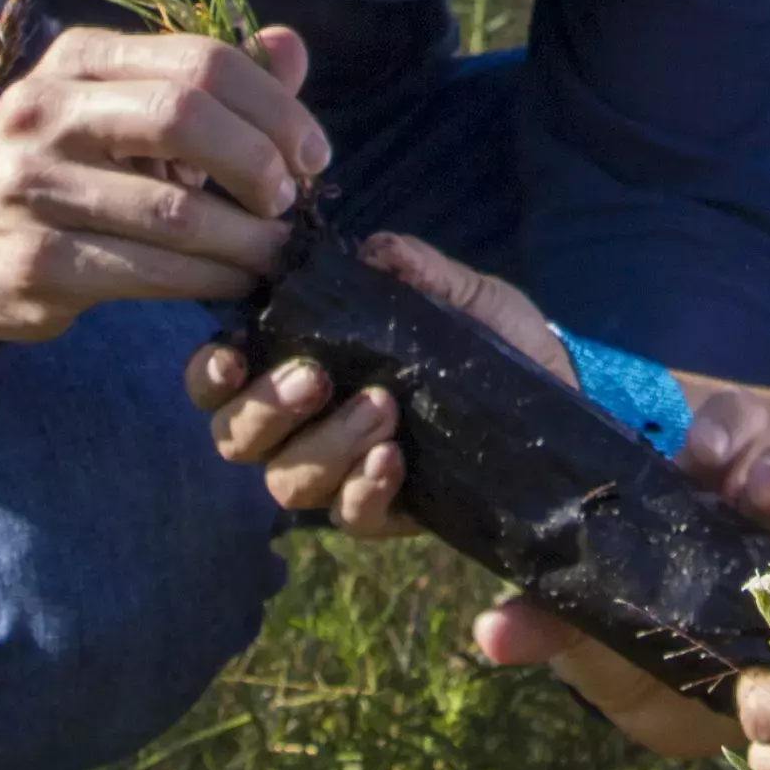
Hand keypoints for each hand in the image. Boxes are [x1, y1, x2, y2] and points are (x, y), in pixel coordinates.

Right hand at [0, 22, 326, 339]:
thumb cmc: (71, 169)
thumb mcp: (128, 110)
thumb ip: (211, 81)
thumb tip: (290, 48)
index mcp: (78, 59)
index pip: (198, 60)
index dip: (274, 107)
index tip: (313, 156)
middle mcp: (43, 110)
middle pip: (182, 117)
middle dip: (258, 163)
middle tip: (291, 203)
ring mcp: (29, 186)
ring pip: (172, 211)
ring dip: (247, 239)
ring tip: (280, 252)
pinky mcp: (32, 260)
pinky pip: (147, 271)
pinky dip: (209, 279)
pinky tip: (236, 282)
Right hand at [183, 230, 565, 533]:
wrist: (561, 395)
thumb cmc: (496, 339)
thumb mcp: (466, 295)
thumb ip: (418, 271)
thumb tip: (374, 252)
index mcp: (304, 363)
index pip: (221, 381)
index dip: (208, 374)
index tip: (233, 355)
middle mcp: (306, 424)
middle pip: (235, 438)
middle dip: (264, 409)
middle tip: (316, 378)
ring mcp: (343, 472)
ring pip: (287, 482)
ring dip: (325, 445)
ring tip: (382, 408)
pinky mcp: (386, 511)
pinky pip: (350, 517)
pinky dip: (364, 488)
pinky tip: (394, 458)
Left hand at [468, 386, 769, 752]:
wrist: (700, 711)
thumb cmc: (638, 656)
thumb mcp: (592, 642)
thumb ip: (548, 627)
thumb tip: (490, 637)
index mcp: (679, 501)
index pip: (707, 441)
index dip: (717, 432)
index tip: (705, 450)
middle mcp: (739, 504)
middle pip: (761, 455)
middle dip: (763, 462)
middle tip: (755, 488)